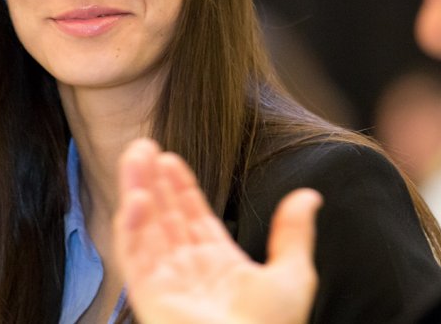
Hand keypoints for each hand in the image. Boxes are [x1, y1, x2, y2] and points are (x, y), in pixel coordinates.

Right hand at [113, 138, 321, 323]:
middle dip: (152, 181)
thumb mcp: (292, 275)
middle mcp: (188, 272)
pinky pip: (133, 253)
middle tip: (144, 145)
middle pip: (164, 217)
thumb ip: (293, 233)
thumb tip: (309, 196)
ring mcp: (166, 282)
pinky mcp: (148, 293)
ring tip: (134, 155)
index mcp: (219, 266)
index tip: (170, 159)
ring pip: (144, 227)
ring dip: (137, 190)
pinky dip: (131, 224)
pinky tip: (136, 196)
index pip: (193, 218)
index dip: (181, 188)